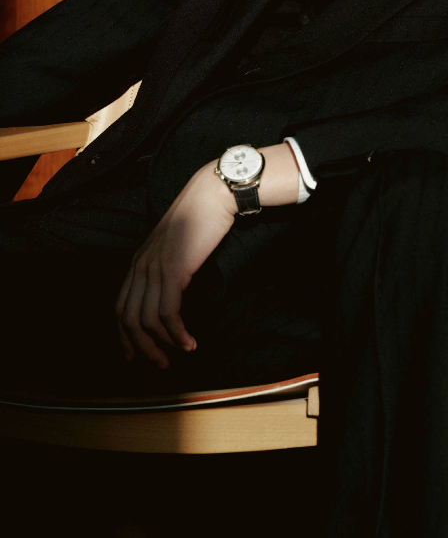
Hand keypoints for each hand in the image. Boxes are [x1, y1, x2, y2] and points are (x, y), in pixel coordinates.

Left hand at [115, 143, 301, 367]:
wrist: (213, 194)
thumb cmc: (202, 217)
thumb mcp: (178, 243)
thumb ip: (170, 264)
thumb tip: (175, 290)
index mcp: (139, 259)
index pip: (121, 305)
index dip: (124, 335)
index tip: (135, 356)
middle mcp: (141, 265)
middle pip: (128, 318)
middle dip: (141, 347)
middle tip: (160, 365)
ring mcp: (155, 268)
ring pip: (146, 320)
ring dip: (162, 344)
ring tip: (180, 354)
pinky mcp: (173, 270)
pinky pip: (168, 312)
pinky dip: (177, 333)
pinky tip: (190, 342)